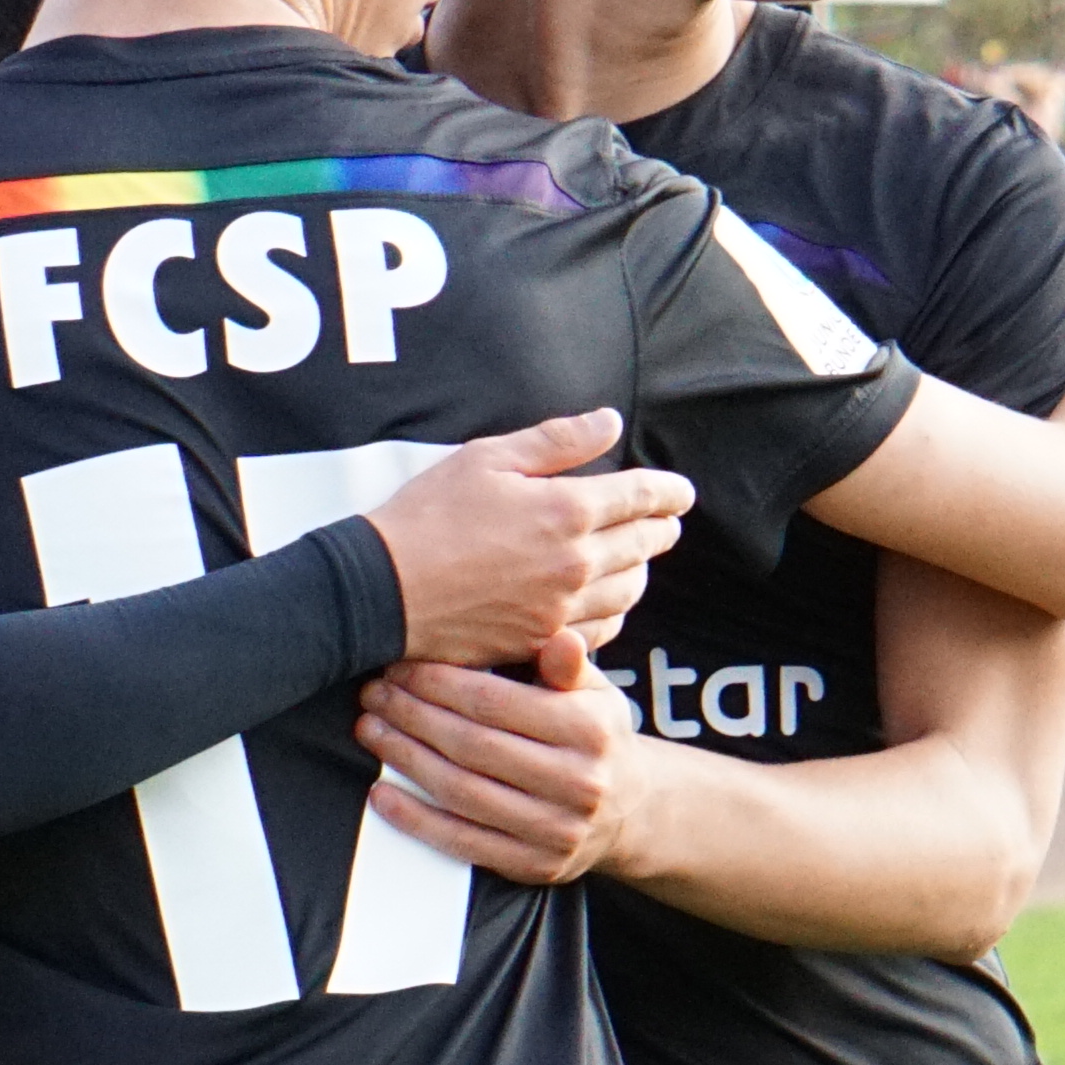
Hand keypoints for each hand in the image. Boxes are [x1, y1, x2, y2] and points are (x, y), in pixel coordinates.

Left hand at [354, 641, 633, 883]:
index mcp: (588, 730)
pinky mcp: (534, 865)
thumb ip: (568, 665)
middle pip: (471, 745)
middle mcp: (577, 782)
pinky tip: (383, 795)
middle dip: (412, 715)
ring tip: (372, 731)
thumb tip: (560, 637)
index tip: (401, 667)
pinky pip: (462, 842)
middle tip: (374, 694)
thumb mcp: (594, 693)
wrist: (629, 810)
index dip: (438, 683)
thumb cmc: (594, 738)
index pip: (494, 702)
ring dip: (405, 760)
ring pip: (461, 792)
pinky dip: (416, 819)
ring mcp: (556, 829)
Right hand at [359, 412, 696, 663]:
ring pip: (630, 590)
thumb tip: (610, 422)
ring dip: (642, 569)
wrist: (383, 589)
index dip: (669, 492)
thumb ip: (558, 441)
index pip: (642, 497)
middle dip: (661, 527)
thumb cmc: (428, 515)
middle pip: (644, 545)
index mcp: (567, 510)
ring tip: (639, 556)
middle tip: (666, 520)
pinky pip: (601, 630)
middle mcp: (576, 564)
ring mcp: (562, 609)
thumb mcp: (488, 458)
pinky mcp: (542, 642)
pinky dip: (614, 612)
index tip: (682, 492)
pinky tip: (606, 600)